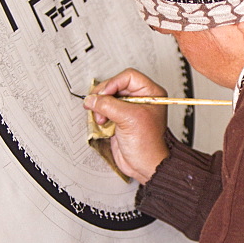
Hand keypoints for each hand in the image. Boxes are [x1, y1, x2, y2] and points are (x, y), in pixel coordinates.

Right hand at [83, 68, 169, 183]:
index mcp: (151, 93)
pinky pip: (104, 110)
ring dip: (100, 107)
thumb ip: (108, 105)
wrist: (144, 166)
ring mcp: (129, 109)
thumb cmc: (148, 145)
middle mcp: (140, 99)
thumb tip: (92, 99)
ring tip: (102, 118)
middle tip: (99, 106)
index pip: (128, 77)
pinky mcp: (119, 119)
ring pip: (107, 98)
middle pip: (115, 86)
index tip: (104, 95)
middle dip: (104, 97)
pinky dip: (99, 115)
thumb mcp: (129, 119)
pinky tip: (102, 123)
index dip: (113, 83)